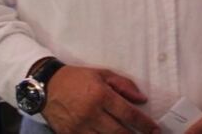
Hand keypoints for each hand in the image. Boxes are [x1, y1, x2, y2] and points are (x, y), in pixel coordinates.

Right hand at [42, 65, 158, 133]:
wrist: (46, 86)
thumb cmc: (77, 78)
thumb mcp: (102, 74)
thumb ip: (124, 85)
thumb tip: (142, 99)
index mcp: (101, 95)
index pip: (128, 114)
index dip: (144, 124)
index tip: (155, 130)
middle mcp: (91, 113)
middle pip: (119, 132)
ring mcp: (79, 127)